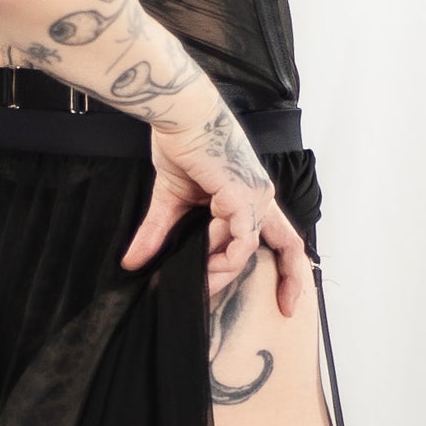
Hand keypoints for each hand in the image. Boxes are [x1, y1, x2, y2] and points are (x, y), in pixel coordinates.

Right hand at [120, 110, 307, 315]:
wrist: (180, 115)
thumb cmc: (181, 144)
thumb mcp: (170, 199)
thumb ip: (158, 233)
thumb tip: (132, 263)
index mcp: (252, 197)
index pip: (282, 237)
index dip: (289, 268)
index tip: (286, 300)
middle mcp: (261, 197)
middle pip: (290, 246)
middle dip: (293, 280)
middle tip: (287, 310)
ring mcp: (255, 196)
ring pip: (248, 250)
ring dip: (221, 269)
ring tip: (196, 277)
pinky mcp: (242, 195)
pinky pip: (241, 239)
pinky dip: (222, 254)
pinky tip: (201, 258)